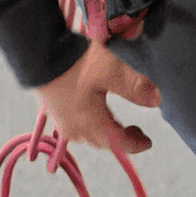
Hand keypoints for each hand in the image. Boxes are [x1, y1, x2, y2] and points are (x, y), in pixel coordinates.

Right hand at [35, 39, 160, 161]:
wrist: (38, 52)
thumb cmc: (75, 63)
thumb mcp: (111, 70)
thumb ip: (135, 85)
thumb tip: (157, 101)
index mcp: (91, 123)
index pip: (118, 142)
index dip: (135, 144)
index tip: (148, 142)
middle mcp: (75, 127)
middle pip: (102, 141)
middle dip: (121, 139)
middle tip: (136, 131)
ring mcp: (61, 118)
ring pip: (88, 134)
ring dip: (105, 131)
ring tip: (116, 121)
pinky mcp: (53, 106)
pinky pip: (76, 124)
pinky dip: (90, 123)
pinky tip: (92, 110)